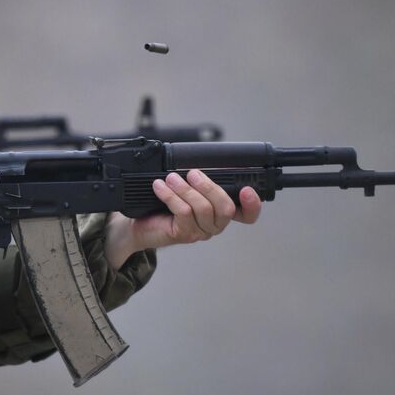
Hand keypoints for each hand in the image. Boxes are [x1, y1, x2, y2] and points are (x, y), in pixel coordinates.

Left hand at [104, 169, 261, 268]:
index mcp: (221, 212)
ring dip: (186, 189)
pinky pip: (183, 213)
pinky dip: (171, 196)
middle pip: (225, 208)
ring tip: (171, 178)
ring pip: (203, 209)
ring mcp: (201, 231)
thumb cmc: (166, 203)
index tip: (247, 189)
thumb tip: (205, 160)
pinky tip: (160, 187)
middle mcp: (215, 224)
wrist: (142, 222)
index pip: (247, 214)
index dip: (252, 204)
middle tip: (193, 173)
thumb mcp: (187, 187)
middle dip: (209, 187)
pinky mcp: (184, 234)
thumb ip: (199, 178)